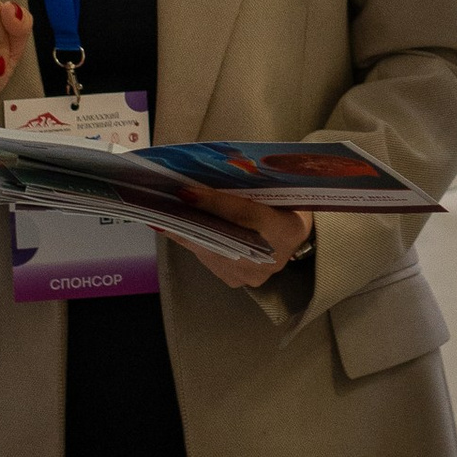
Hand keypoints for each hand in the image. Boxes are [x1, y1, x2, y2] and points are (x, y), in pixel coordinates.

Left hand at [174, 185, 313, 282]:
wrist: (292, 240)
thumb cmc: (285, 207)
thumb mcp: (276, 191)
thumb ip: (251, 187)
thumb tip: (211, 176)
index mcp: (287, 229)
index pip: (245, 215)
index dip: (213, 203)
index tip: (185, 192)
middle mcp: (269, 259)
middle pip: (221, 237)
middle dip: (190, 219)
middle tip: (164, 204)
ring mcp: (250, 274)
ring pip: (210, 250)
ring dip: (187, 231)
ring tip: (164, 214)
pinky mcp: (234, 280)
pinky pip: (208, 258)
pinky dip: (193, 241)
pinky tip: (178, 228)